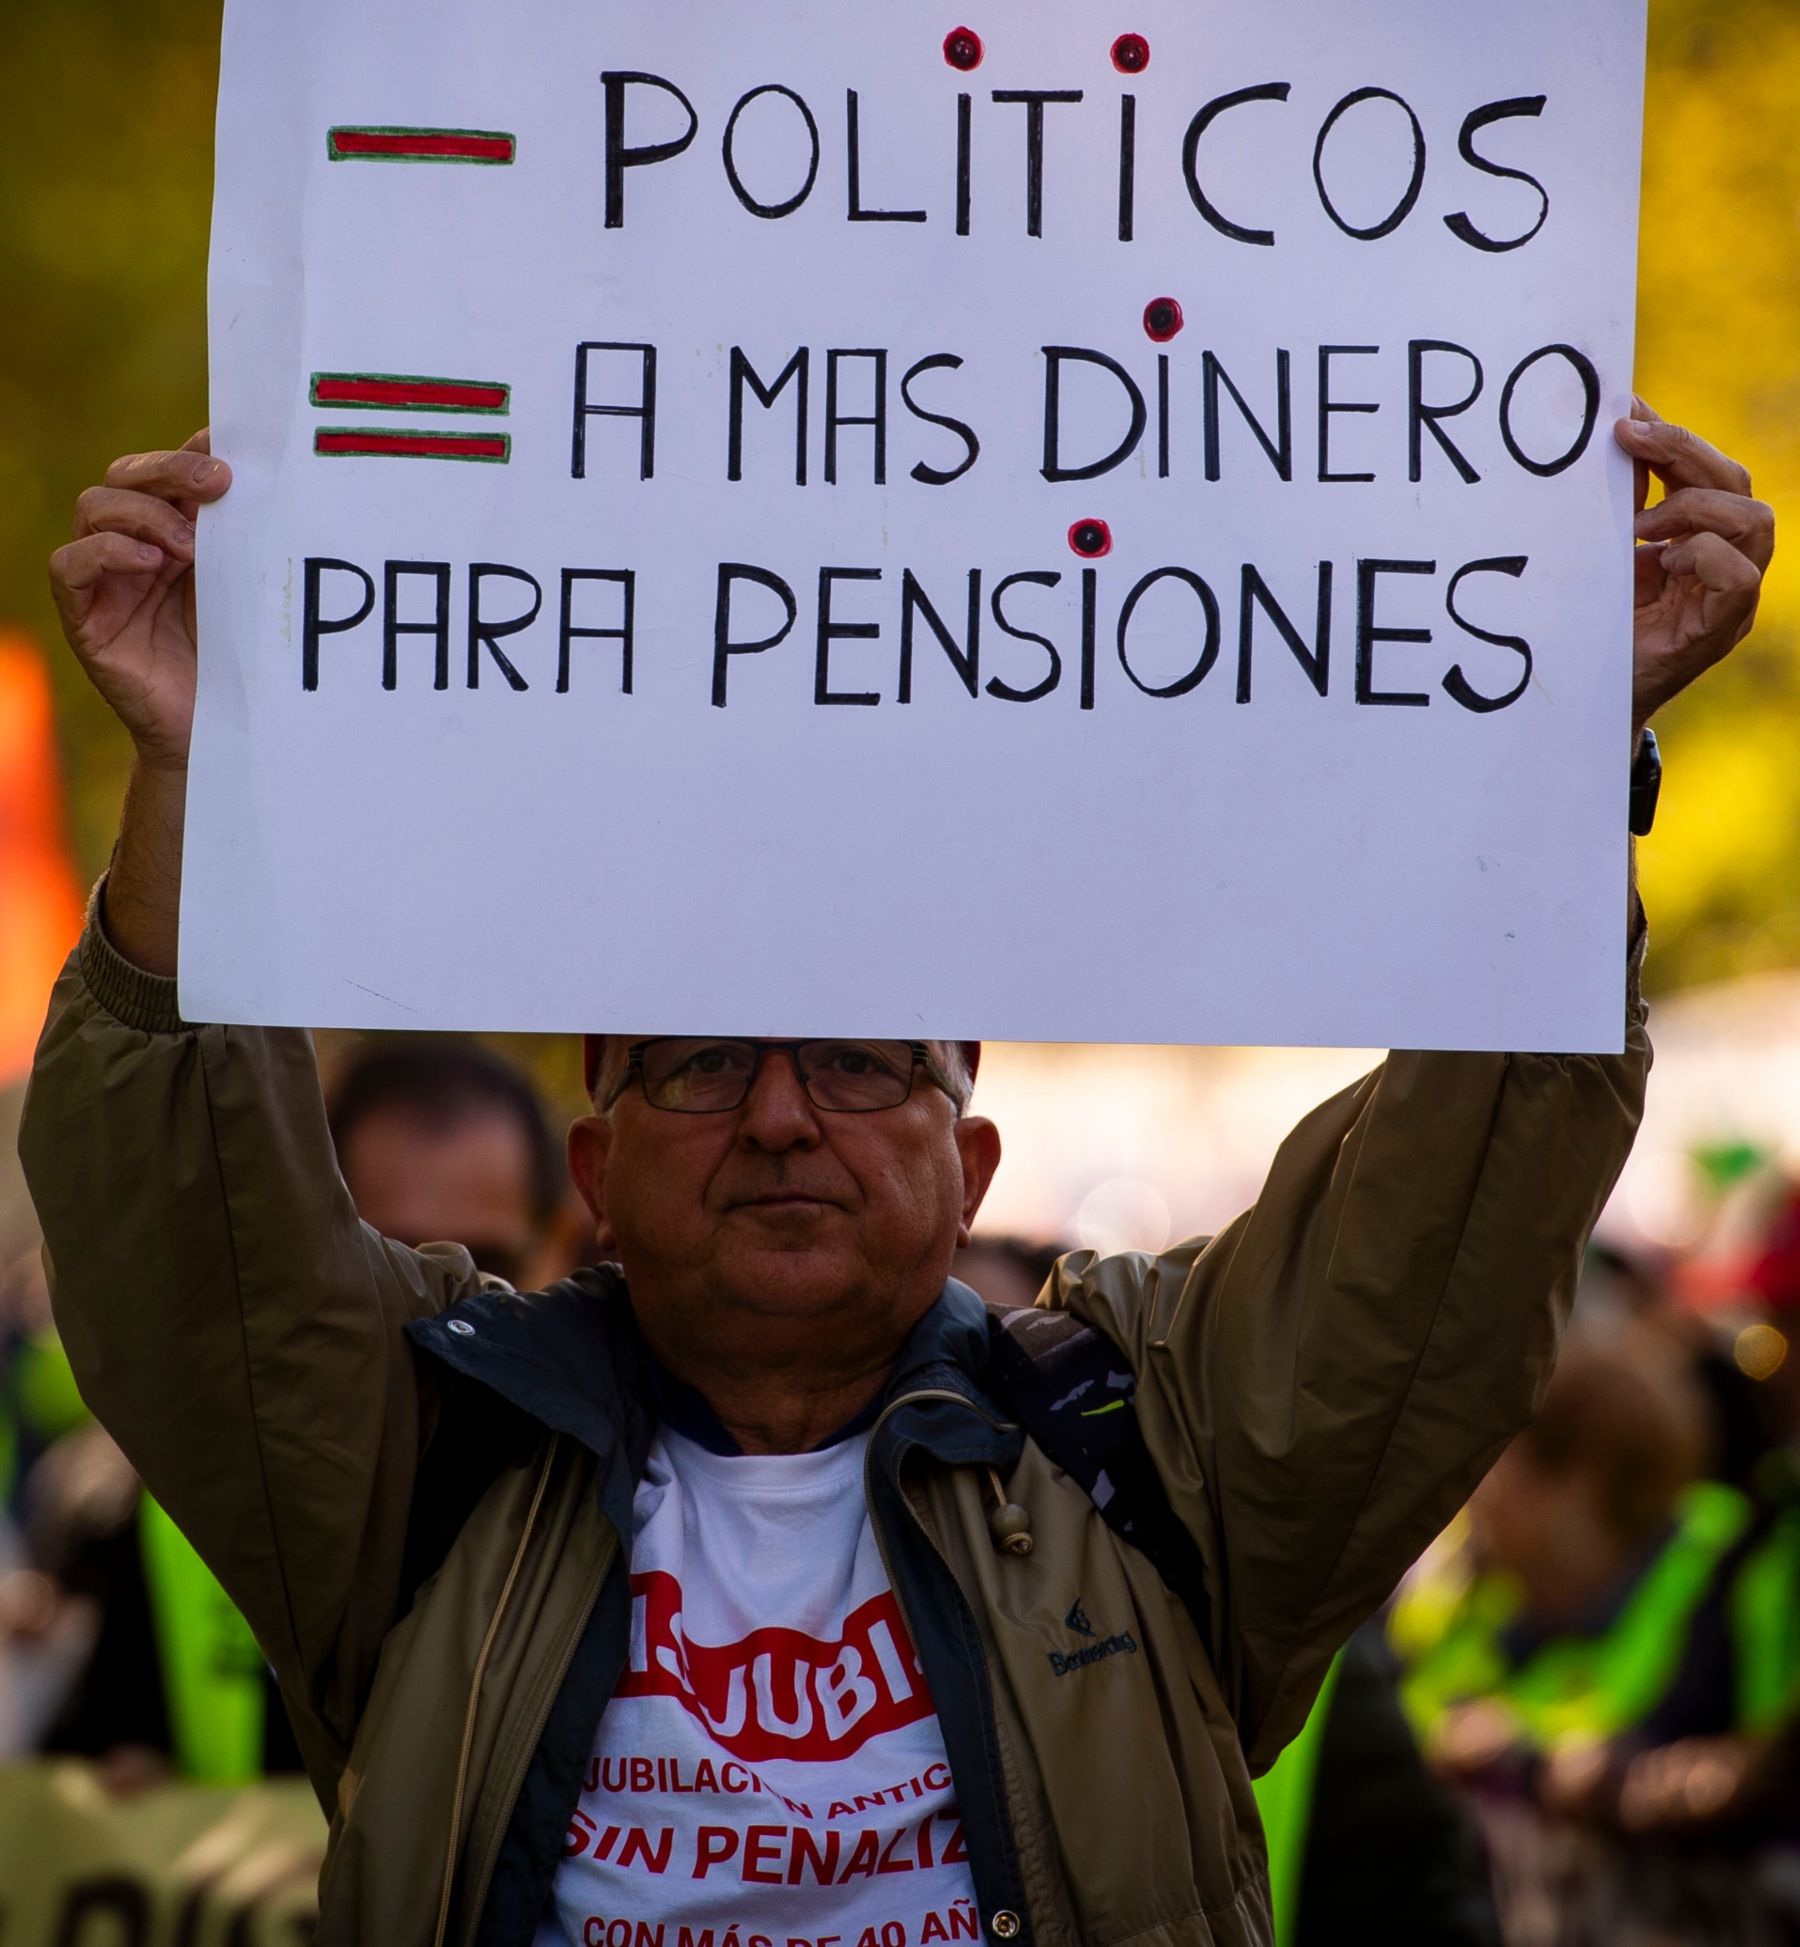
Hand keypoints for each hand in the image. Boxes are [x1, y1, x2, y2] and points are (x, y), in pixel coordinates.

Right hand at [47, 431, 231, 772]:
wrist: (222, 728)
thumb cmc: (239, 658)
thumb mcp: (247, 587)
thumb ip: (242, 537)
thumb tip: (262, 474)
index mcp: (172, 533)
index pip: (165, 472)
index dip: (189, 452)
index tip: (232, 447)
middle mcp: (132, 547)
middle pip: (124, 478)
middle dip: (169, 471)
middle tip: (217, 481)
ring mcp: (104, 580)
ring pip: (94, 508)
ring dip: (144, 514)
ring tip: (191, 545)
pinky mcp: (84, 617)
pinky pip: (69, 566)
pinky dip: (106, 552)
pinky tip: (149, 562)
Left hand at [1616, 401, 1772, 734]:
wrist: (1579, 698)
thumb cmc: (1592, 623)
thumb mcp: (1604, 548)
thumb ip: (1620, 498)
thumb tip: (1618, 423)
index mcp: (1700, 534)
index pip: (1710, 468)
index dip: (1674, 435)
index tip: (1625, 413)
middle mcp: (1726, 560)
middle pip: (1736, 482)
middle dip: (1683, 449)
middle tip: (1627, 440)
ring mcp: (1730, 595)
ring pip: (1754, 519)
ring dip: (1692, 508)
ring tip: (1639, 529)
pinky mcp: (1719, 629)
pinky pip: (1739, 575)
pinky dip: (1701, 556)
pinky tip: (1661, 564)